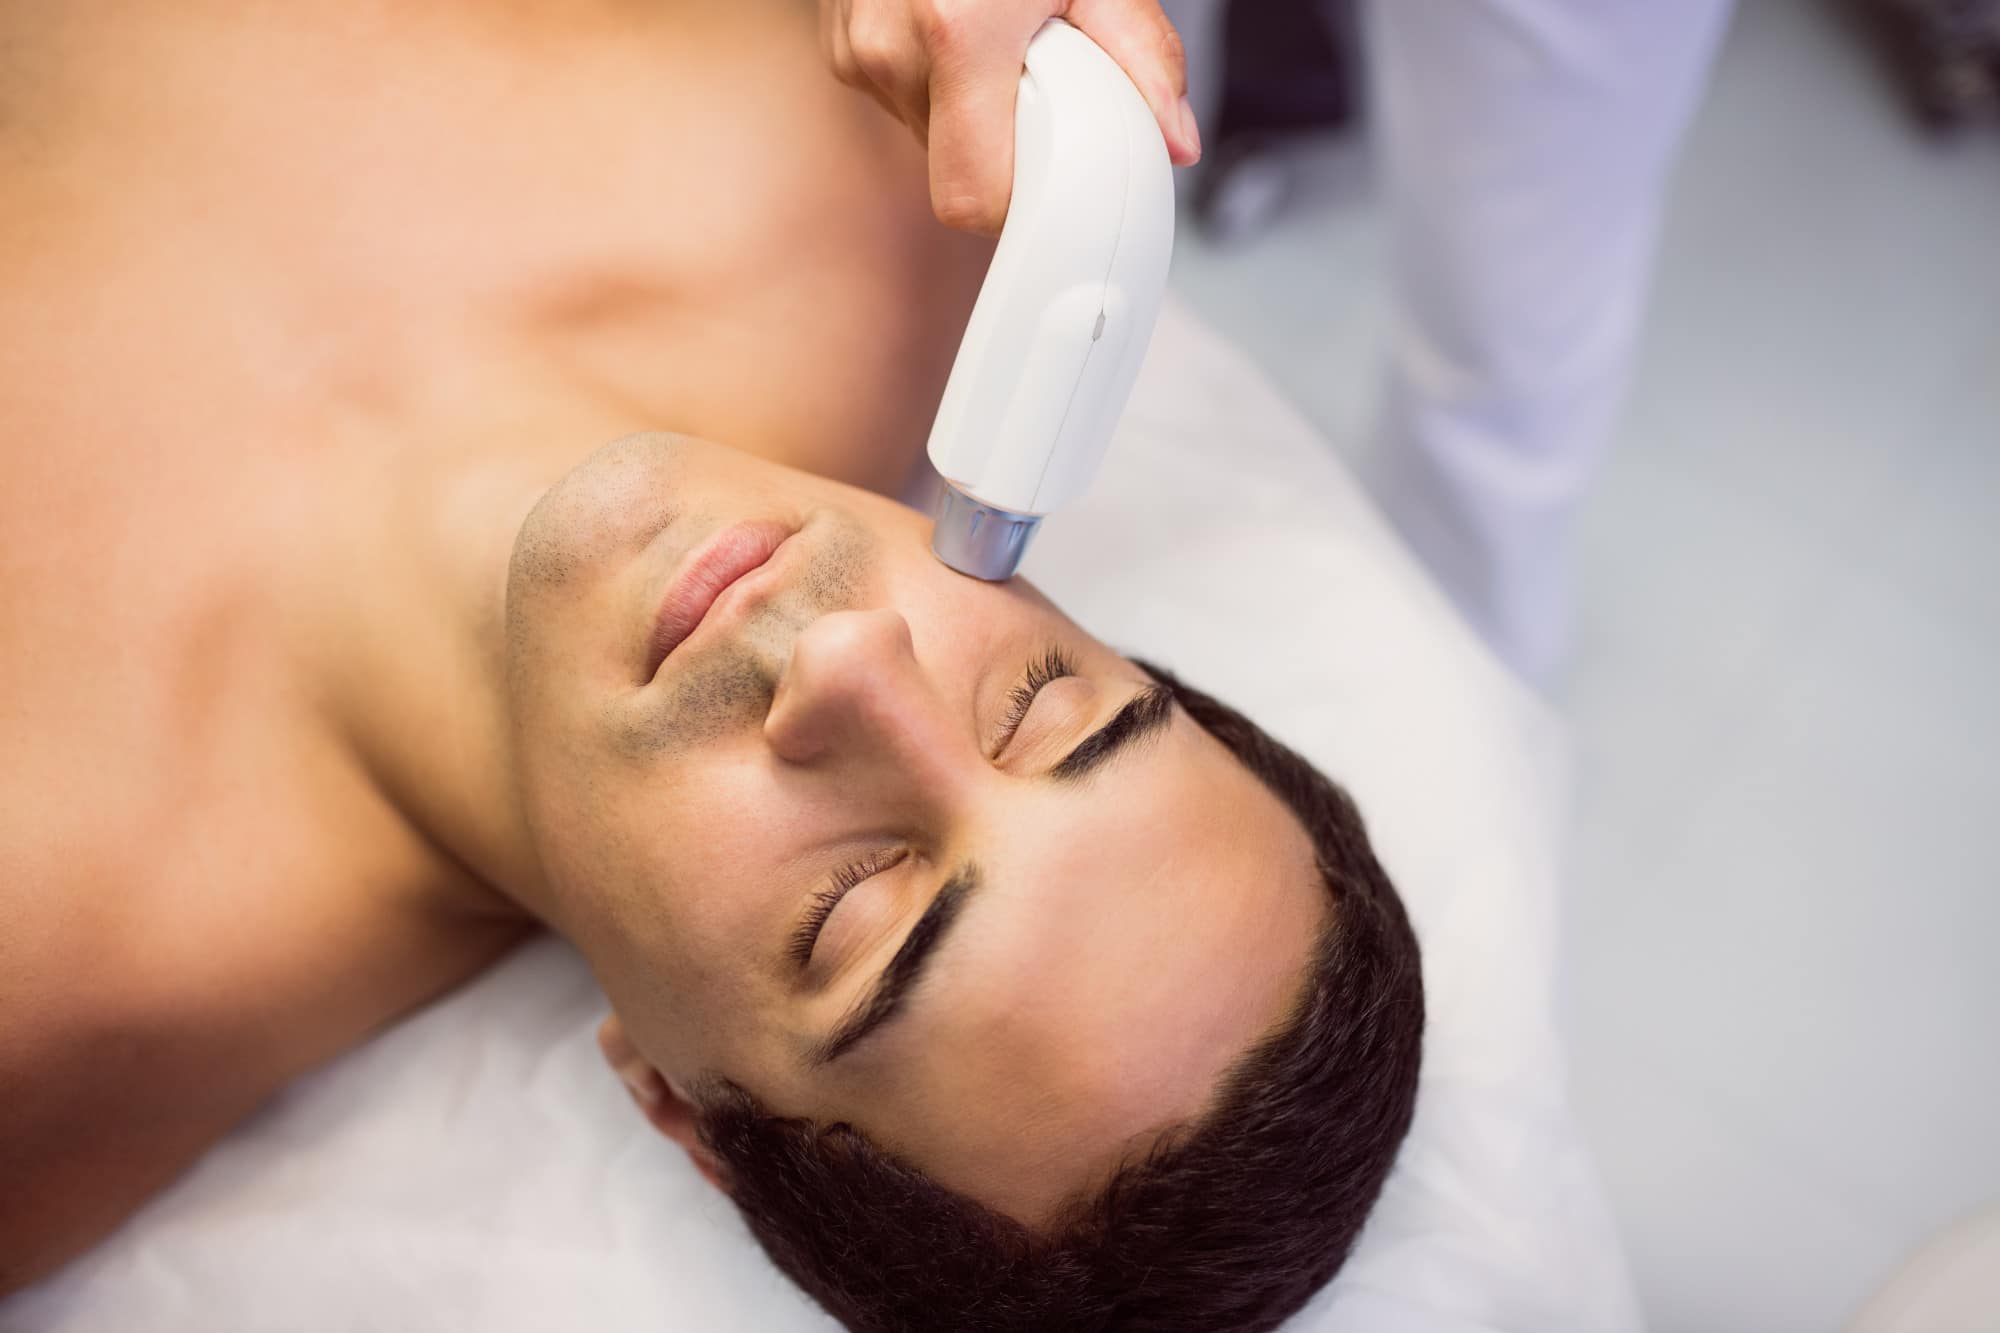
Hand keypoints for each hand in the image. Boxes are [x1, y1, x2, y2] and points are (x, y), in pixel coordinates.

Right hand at [821, 0, 1201, 234]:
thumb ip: (1140, 52)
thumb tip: (1174, 138)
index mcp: (952, 26)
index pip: (972, 199)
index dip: (1021, 205)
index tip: (1058, 183)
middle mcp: (887, 47)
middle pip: (959, 172)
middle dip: (1014, 140)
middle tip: (1046, 71)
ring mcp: (853, 46)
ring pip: (933, 139)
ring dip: (981, 108)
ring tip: (1004, 31)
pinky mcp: (840, 42)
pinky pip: (908, 100)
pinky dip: (948, 80)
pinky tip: (966, 21)